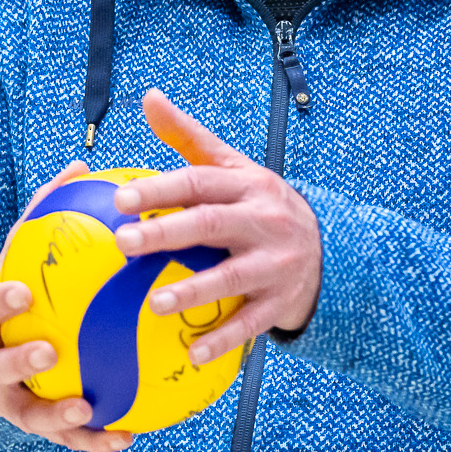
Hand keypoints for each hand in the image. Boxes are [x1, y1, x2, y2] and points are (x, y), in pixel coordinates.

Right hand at [0, 160, 133, 451]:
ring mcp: (6, 403)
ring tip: (87, 407)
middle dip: (18, 362)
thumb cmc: (16, 295)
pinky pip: (65, 441)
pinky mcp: (35, 428)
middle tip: (49, 350)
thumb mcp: (22, 258)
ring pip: (26, 415)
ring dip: (56, 416)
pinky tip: (128, 435)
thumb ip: (44, 217)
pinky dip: (94, 439)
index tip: (23, 290)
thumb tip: (81, 164)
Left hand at [111, 89, 322, 365]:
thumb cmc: (258, 205)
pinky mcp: (280, 301)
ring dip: (193, 291)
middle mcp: (263, 222)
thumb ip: (188, 138)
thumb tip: (148, 97)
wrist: (330, 251)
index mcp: (246, 186)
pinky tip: (191, 354)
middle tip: (124, 242)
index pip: (199, 182)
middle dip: (168, 233)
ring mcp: (275, 264)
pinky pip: (251, 324)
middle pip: (212, 224)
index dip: (160, 189)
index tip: (120, 198)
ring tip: (153, 303)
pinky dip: (223, 339)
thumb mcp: (233, 168)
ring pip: (231, 277)